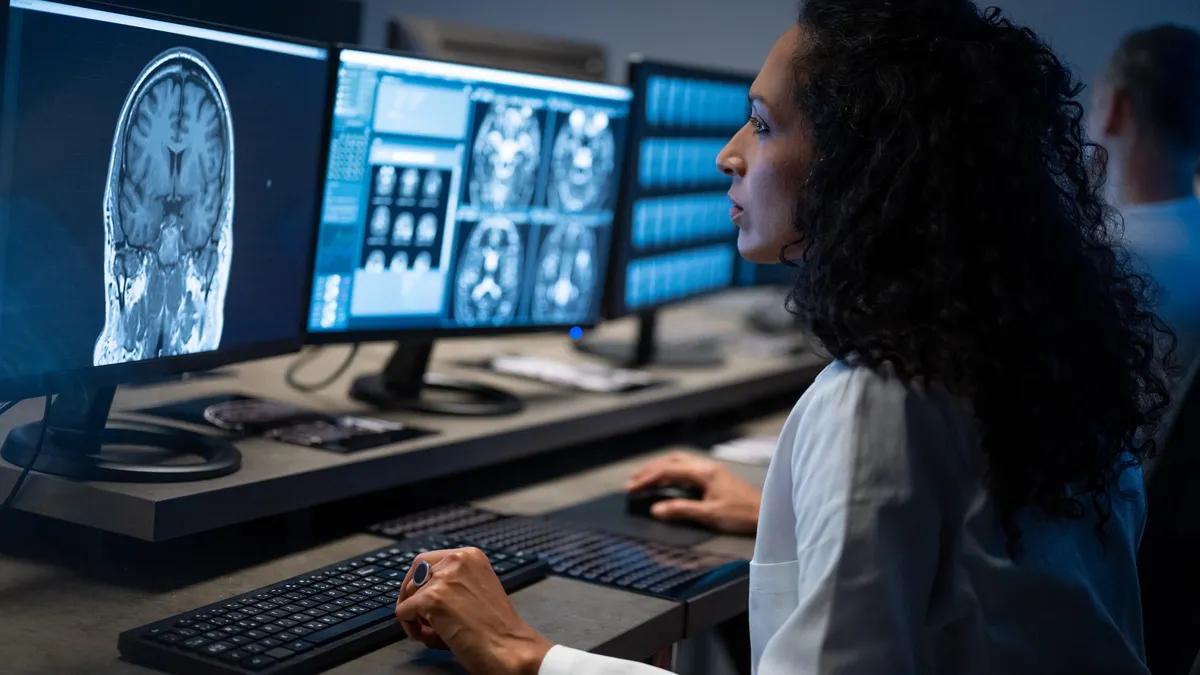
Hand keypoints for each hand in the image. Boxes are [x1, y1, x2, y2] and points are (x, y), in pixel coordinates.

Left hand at [395, 548, 551, 674]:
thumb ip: (453, 583)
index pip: (429, 560)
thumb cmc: (497, 628)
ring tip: (433, 632)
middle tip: (417, 615)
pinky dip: (410, 628)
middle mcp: (456, 561)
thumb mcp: (478, 590)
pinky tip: (430, 637)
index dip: (421, 582)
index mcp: (470, 555)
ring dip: (414, 614)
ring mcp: (443, 578)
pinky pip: (403, 612)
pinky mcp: (431, 598)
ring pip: (408, 594)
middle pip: (415, 572)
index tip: (420, 597)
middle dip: (412, 594)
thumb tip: (420, 592)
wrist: (508, 648)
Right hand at [627, 452, 761, 534]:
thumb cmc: (741, 514)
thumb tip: (655, 509)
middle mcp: (707, 466)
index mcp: (705, 472)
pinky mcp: (715, 478)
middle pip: (672, 461)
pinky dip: (671, 473)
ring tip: (644, 480)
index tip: (631, 488)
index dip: (648, 478)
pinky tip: (666, 482)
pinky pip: (686, 470)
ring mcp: (711, 471)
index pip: (669, 470)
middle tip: (632, 482)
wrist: (767, 514)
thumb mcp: (710, 515)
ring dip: (660, 469)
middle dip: (650, 470)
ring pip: (679, 463)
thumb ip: (682, 510)